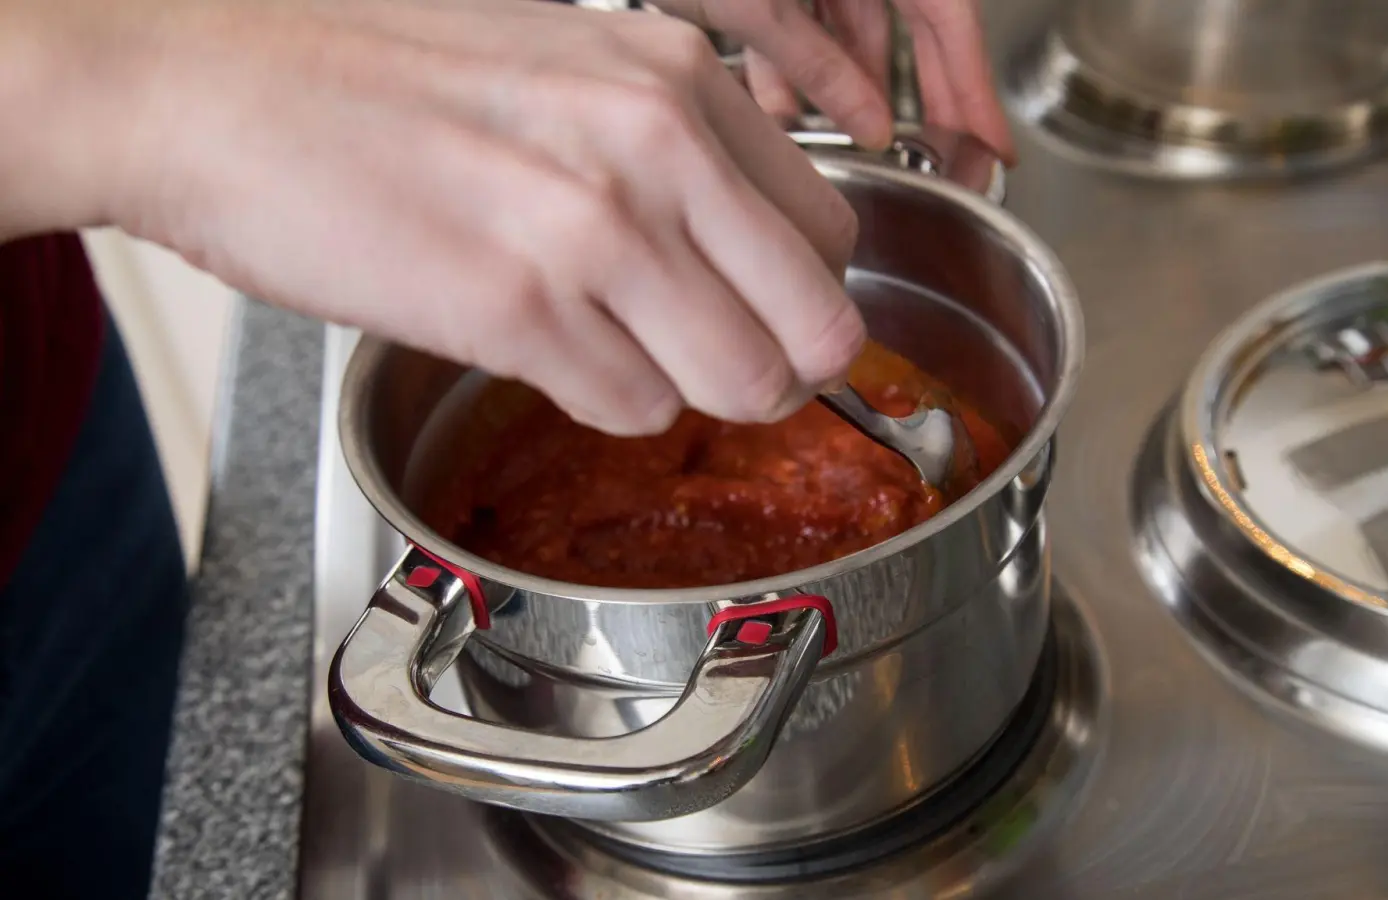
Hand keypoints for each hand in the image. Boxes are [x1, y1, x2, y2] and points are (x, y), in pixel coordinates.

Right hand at [3, 0, 865, 433]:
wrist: (212, 91)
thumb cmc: (373, 77)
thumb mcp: (564, 62)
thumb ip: (673, 140)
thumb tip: (752, 243)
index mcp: (677, 78)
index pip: (831, 234)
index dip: (799, 294)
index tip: (761, 314)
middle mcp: (656, 147)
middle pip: (812, 326)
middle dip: (778, 368)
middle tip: (721, 370)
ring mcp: (590, 231)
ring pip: (737, 382)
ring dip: (687, 389)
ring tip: (613, 352)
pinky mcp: (514, 310)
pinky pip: (632, 408)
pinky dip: (602, 401)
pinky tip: (544, 353)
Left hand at [650, 0, 1014, 163]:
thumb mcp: (755, 6)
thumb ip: (817, 63)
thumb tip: (871, 121)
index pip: (948, 20)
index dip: (974, 89)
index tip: (995, 147)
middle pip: (906, 27)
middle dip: (917, 97)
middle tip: (938, 157)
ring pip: (849, 27)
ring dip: (849, 85)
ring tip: (858, 146)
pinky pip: (802, 18)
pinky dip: (797, 61)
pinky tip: (785, 109)